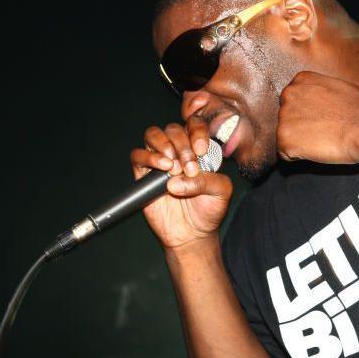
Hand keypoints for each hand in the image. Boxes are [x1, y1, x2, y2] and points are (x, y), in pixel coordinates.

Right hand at [130, 118, 232, 250]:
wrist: (192, 233)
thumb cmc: (208, 209)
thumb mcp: (221, 192)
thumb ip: (207, 179)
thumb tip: (177, 179)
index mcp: (198, 148)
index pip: (195, 125)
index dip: (197, 132)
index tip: (201, 151)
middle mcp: (178, 150)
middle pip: (173, 129)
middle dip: (182, 145)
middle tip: (189, 167)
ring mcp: (159, 160)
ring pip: (153, 134)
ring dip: (163, 145)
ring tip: (173, 166)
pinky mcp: (143, 174)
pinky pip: (137, 155)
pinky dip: (148, 157)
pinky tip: (163, 169)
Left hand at [277, 70, 358, 163]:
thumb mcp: (339, 87)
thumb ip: (320, 90)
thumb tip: (320, 98)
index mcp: (301, 81)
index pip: (294, 100)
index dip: (307, 113)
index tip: (320, 118)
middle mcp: (288, 95)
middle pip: (286, 117)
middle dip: (300, 126)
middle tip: (322, 131)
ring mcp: (284, 118)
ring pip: (286, 135)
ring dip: (300, 141)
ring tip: (322, 139)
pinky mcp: (283, 139)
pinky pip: (286, 152)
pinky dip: (299, 155)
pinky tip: (316, 148)